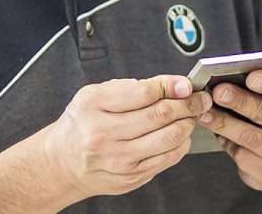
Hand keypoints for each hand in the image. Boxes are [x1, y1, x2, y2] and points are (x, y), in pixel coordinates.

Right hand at [41, 75, 210, 197]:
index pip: (144, 93)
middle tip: (199, 98)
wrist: (62, 163)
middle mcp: (104, 135)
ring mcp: (118, 160)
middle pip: (160, 115)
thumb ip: (133, 88)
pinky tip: (179, 135)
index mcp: (93, 107)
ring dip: (188, 124)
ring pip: (170, 138)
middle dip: (188, 104)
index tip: (187, 84)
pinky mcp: (131, 177)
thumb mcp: (96, 96)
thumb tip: (175, 85)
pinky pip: (167, 158)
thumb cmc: (82, 124)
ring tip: (190, 115)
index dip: (172, 86)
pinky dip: (181, 144)